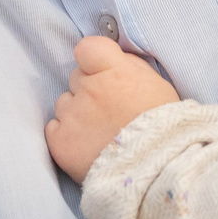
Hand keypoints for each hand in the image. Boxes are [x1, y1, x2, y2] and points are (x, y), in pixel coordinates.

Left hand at [46, 36, 178, 180]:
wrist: (158, 170)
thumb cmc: (164, 128)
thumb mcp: (157, 86)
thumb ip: (129, 67)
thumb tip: (112, 60)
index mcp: (114, 71)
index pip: (87, 48)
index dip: (93, 59)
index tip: (100, 70)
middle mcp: (90, 89)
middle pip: (76, 77)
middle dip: (89, 89)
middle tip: (109, 111)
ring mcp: (72, 115)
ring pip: (64, 103)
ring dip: (77, 113)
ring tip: (99, 133)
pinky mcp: (61, 142)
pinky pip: (54, 128)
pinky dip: (66, 135)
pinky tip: (86, 146)